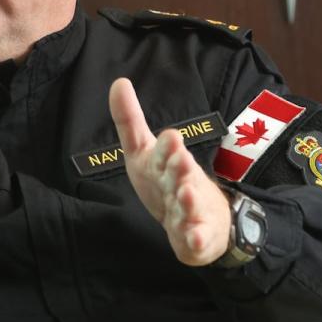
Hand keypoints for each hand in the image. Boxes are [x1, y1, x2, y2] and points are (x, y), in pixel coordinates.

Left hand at [109, 78, 230, 265]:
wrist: (203, 220)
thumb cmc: (166, 180)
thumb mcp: (143, 151)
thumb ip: (130, 120)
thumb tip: (118, 82)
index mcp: (168, 163)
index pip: (167, 151)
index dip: (168, 146)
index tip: (170, 136)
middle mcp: (183, 183)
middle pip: (182, 175)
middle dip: (181, 167)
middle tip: (180, 159)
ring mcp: (192, 210)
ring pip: (190, 205)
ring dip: (188, 199)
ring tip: (186, 193)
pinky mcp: (196, 236)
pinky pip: (196, 240)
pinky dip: (195, 239)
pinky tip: (192, 238)